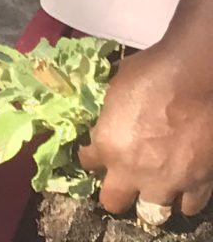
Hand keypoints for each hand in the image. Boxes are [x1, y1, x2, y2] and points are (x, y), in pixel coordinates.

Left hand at [80, 38, 212, 221]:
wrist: (193, 77)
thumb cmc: (149, 74)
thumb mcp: (113, 92)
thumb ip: (109, 118)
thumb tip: (109, 121)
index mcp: (108, 147)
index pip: (88, 163)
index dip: (91, 157)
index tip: (95, 153)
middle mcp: (134, 173)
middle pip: (113, 202)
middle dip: (114, 193)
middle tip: (122, 182)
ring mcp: (169, 182)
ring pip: (154, 213)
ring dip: (152, 199)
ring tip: (155, 188)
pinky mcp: (200, 183)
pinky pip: (190, 206)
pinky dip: (185, 199)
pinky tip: (183, 187)